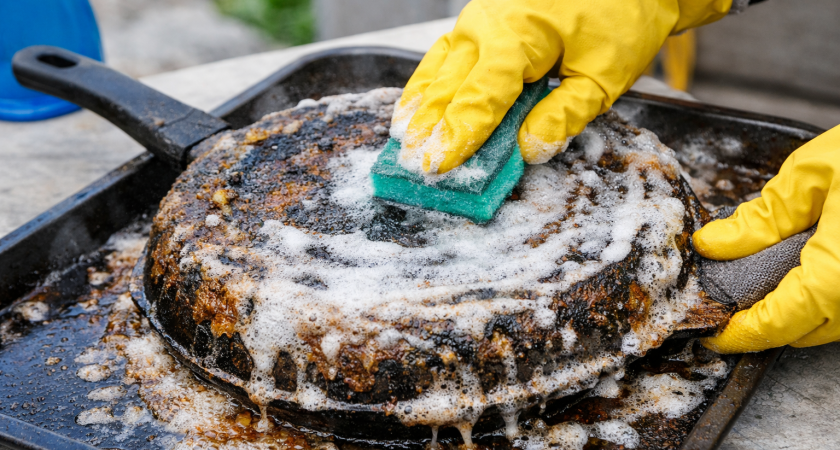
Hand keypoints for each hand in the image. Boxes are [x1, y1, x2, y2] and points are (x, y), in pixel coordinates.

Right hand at [392, 0, 732, 172]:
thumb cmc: (617, 19)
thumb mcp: (604, 76)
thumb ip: (566, 115)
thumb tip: (528, 150)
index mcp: (518, 37)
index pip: (480, 97)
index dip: (458, 136)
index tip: (438, 167)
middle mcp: (485, 26)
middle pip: (449, 86)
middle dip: (430, 129)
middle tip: (413, 166)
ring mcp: (476, 22)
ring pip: (436, 70)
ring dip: (419, 109)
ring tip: (400, 142)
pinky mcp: (477, 25)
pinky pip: (443, 58)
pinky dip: (427, 86)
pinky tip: (414, 109)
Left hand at [697, 125, 839, 353]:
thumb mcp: (813, 173)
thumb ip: (762, 217)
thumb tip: (714, 245)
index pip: (780, 322)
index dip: (741, 333)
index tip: (712, 334)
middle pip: (807, 331)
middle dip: (766, 322)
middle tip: (729, 301)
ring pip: (835, 325)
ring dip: (798, 314)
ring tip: (762, 284)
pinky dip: (826, 300)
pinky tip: (806, 271)